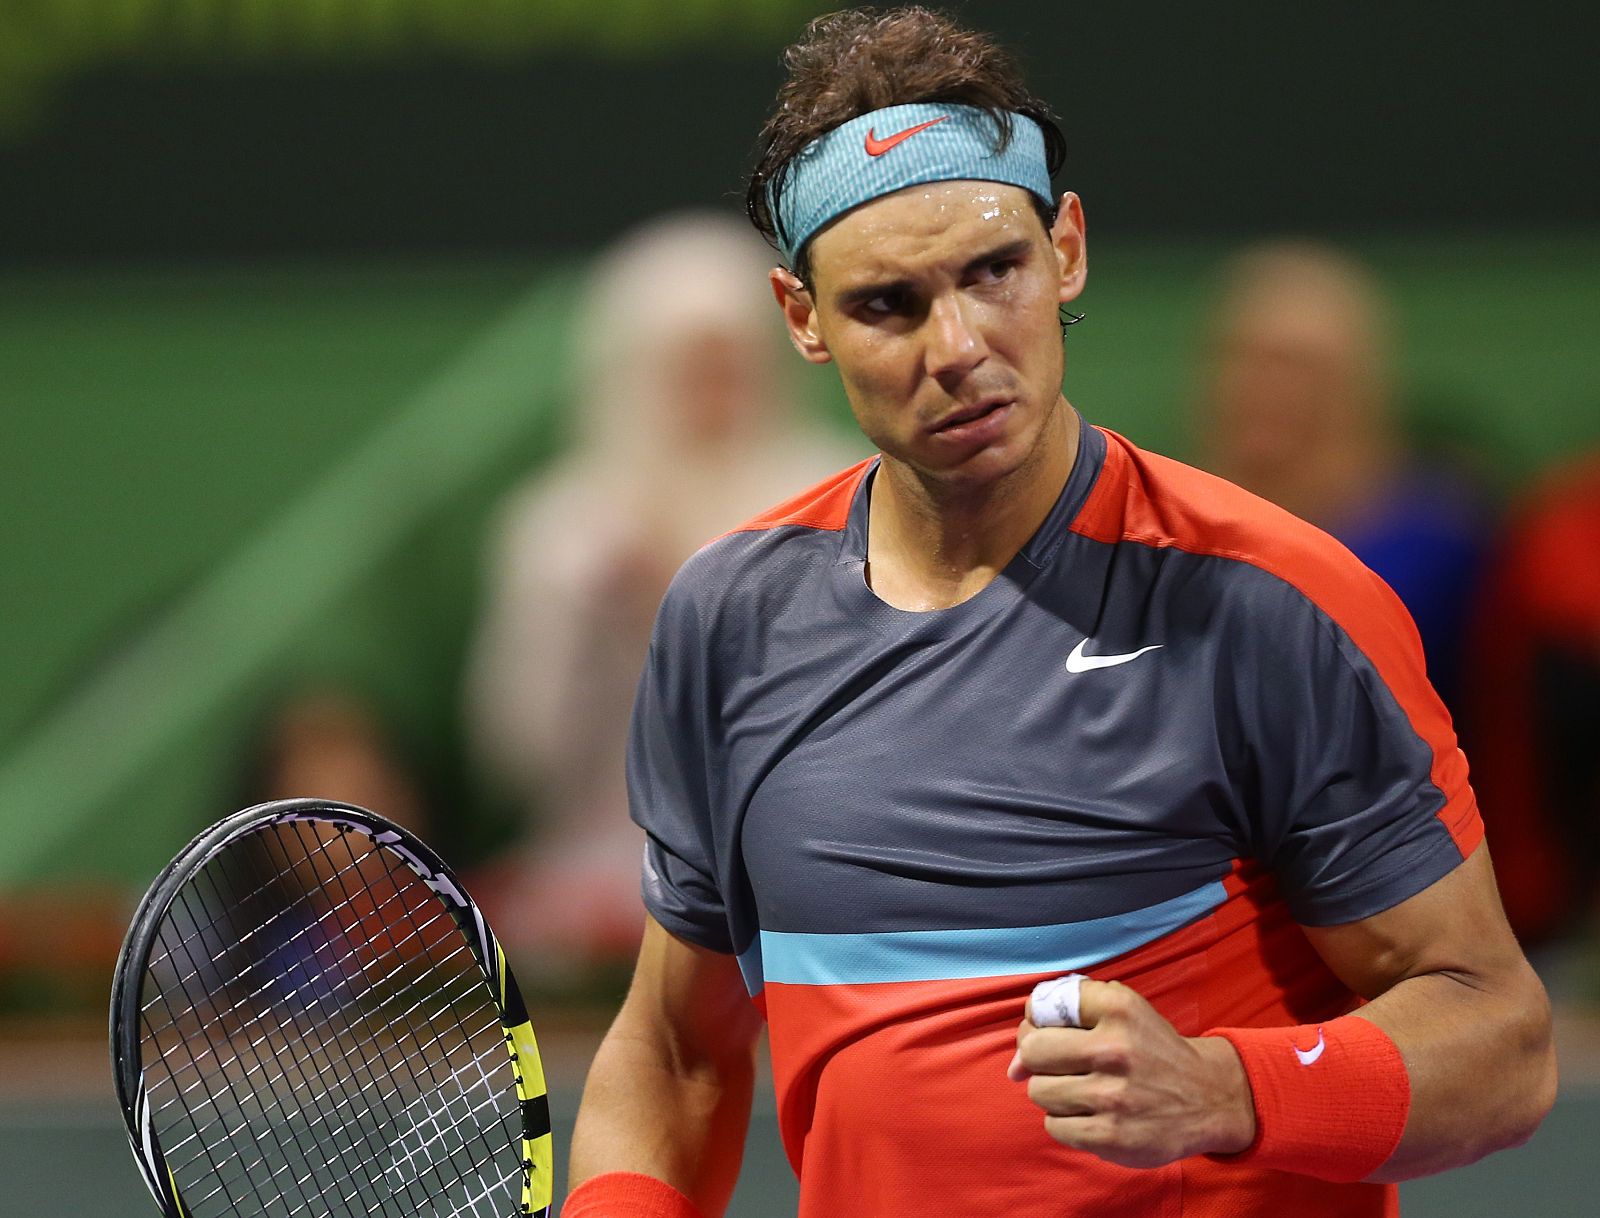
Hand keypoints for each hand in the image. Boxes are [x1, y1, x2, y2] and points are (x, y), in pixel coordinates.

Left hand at [1006, 978, 1256, 1167]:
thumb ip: (1066, 1014)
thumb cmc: (1152, 1050)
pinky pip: (1055, 1127)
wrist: (1208, 1099)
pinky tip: (1091, 1114)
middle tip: (1057, 1065)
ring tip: (1080, 1090)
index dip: (1037, 1019)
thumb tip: (1014, 1066)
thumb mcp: (1124, 1010)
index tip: (1050, 1030)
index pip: (1044, 1005)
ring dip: (1052, 1092)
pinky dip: (1066, 1122)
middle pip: (1032, 1051)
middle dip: (1037, 1059)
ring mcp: (1113, 1097)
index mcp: (1119, 1009)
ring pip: (1039, 1091)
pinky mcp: (1112, 1136)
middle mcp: (1116, 1049)